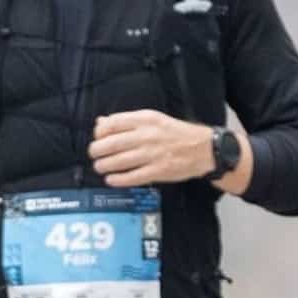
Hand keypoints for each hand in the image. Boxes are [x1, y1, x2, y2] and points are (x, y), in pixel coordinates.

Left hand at [88, 109, 214, 186]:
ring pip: (119, 161)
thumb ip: (126, 120)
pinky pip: (133, 177)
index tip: (96, 138)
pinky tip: (111, 179)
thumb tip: (101, 122)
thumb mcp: (152, 118)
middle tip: (93, 154)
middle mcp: (147, 136)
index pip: (113, 124)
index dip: (99, 132)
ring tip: (99, 167)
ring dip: (104, 165)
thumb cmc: (176, 133)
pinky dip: (118, 179)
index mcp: (145, 120)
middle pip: (112, 144)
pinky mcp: (158, 171)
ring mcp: (152, 154)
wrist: (204, 148)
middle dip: (97, 151)